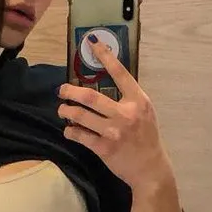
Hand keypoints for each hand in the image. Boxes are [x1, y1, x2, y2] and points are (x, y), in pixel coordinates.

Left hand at [58, 38, 171, 189]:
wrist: (150, 169)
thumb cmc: (146, 138)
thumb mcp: (145, 113)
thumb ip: (129, 99)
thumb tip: (105, 83)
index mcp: (138, 101)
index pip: (120, 73)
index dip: (105, 56)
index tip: (91, 43)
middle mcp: (126, 114)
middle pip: (90, 96)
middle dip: (70, 91)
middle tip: (62, 90)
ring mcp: (114, 132)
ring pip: (80, 116)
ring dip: (66, 111)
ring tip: (61, 110)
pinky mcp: (104, 148)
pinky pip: (80, 136)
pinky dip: (70, 132)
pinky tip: (68, 130)